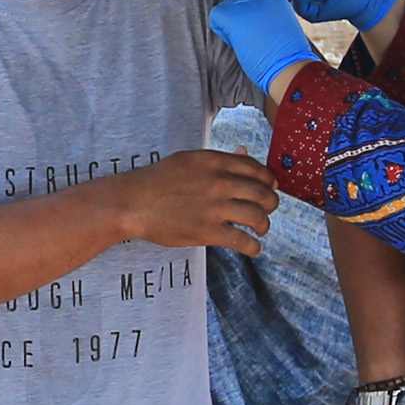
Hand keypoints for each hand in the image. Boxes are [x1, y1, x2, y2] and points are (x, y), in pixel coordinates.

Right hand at [102, 148, 280, 255]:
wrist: (133, 202)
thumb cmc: (158, 180)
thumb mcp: (189, 160)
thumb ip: (218, 161)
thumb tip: (246, 156)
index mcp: (216, 162)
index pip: (257, 169)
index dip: (268, 181)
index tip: (269, 188)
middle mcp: (220, 183)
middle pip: (263, 193)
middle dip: (271, 204)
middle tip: (267, 210)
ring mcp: (215, 208)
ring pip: (258, 217)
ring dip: (264, 225)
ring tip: (260, 229)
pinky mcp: (208, 232)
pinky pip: (242, 241)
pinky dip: (254, 247)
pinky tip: (253, 248)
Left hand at [206, 0, 323, 96]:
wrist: (290, 67)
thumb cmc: (286, 53)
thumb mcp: (281, 18)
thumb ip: (265, 8)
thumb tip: (248, 10)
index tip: (248, 17)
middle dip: (234, 10)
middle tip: (247, 31)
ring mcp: (246, 3)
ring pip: (223, 4)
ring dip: (228, 22)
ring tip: (244, 38)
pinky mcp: (233, 16)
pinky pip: (215, 17)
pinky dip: (221, 30)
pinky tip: (235, 42)